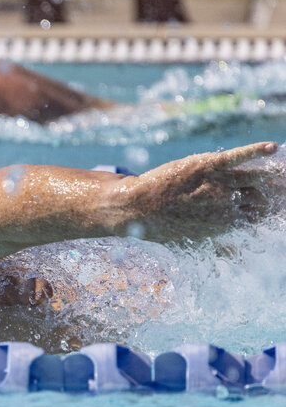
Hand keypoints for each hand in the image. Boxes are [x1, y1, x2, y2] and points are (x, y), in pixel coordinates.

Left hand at [109, 141, 278, 241]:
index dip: (272, 209)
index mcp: (225, 223)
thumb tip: (236, 257)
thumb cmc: (162, 225)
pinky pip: (237, 157)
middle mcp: (226, 204)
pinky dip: (256, 152)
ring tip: (285, 172)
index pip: (259, 215)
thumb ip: (218, 247)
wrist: (136, 207)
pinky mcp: (207, 165)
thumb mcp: (191, 240)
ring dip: (274, 175)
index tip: (280, 204)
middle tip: (285, 187)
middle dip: (278, 192)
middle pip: (262, 196)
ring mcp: (218, 183)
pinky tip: (272, 148)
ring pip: (255, 178)